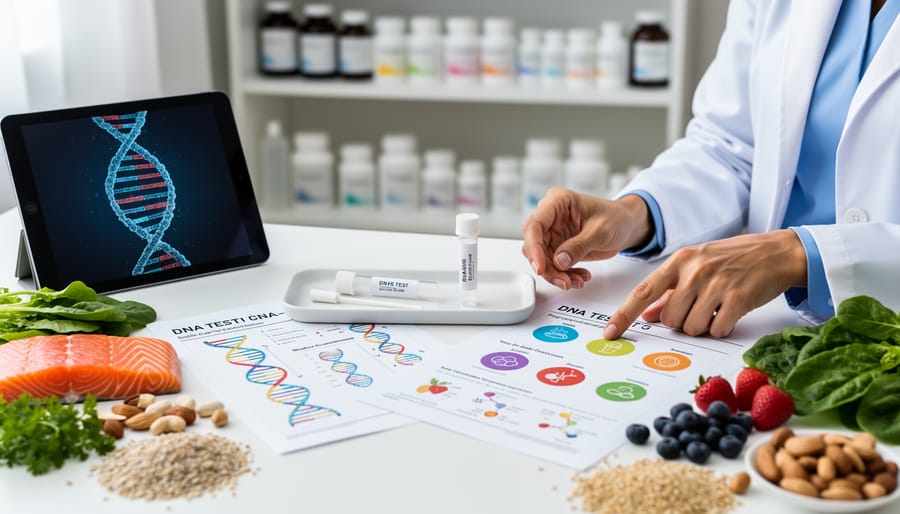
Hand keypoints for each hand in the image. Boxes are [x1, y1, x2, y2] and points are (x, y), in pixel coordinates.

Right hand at [521, 188, 653, 289]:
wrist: (626, 226)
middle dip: (547, 266)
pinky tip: (579, 276)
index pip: (535, 225)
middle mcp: (550, 217)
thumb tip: (559, 261)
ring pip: (541, 259)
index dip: (534, 247)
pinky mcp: (557, 247)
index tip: (541, 267)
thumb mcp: (601, 231)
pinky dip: (564, 275)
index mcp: (557, 202)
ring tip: (576, 281)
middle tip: (563, 280)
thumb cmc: (616, 218)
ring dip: (557, 274)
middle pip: (534, 244)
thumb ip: (579, 245)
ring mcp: (552, 233)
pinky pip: (552, 265)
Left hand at [603, 229, 808, 338]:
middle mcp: (694, 271)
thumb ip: (670, 292)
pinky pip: (716, 330)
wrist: (777, 252)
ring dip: (702, 326)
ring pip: (690, 327)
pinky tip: (730, 313)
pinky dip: (721, 328)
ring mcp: (715, 284)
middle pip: (669, 318)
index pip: (642, 291)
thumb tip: (647, 315)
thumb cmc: (733, 260)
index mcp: (679, 261)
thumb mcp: (697, 267)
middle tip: (701, 308)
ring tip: (716, 308)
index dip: (624, 315)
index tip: (610, 333)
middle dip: (681, 321)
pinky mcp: (737, 298)